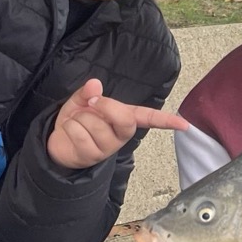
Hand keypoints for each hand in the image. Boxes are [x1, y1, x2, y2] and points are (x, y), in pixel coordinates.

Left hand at [47, 78, 189, 168]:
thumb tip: (95, 85)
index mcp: (124, 118)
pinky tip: (70, 132)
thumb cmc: (78, 120)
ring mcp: (108, 148)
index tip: (184, 124)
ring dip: (79, 118)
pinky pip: (79, 132)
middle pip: (125, 119)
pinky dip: (69, 127)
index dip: (167, 120)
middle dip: (105, 106)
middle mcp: (121, 135)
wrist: (57, 143)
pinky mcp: (91, 156)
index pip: (149, 118)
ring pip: (95, 123)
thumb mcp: (82, 101)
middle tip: (92, 104)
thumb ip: (89, 92)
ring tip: (78, 123)